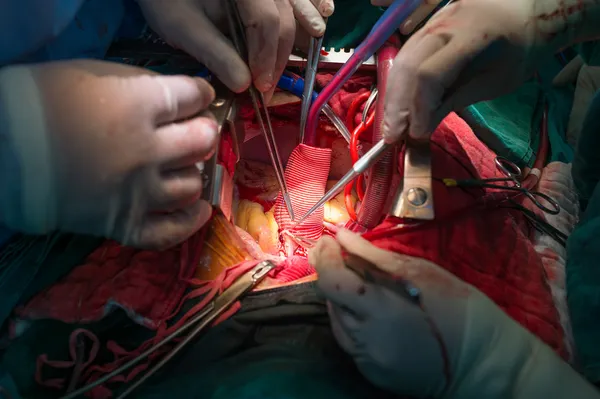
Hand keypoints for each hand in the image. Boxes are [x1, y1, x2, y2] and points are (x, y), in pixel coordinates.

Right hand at [0, 60, 216, 248]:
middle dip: (203, 132)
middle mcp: (145, 150)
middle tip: (195, 132)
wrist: (0, 149)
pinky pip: (169, 232)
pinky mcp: (122, 223)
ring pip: (191, 185)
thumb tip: (179, 97)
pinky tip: (199, 210)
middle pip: (201, 141)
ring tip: (184, 167)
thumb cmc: (41, 102)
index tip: (199, 98)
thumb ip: (140, 85)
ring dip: (192, 173)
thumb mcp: (93, 75)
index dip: (200, 96)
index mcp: (138, 106)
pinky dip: (189, 222)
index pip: (192, 97)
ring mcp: (137, 191)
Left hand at [138, 0, 332, 94]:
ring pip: (293, 0)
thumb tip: (243, 84)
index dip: (266, 56)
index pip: (266, 21)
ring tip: (316, 36)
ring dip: (306, 19)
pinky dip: (307, 1)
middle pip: (283, 15)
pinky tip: (324, 7)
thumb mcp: (182, 26)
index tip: (260, 86)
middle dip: (279, 53)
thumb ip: (214, 53)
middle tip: (269, 84)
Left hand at [309, 230, 551, 397]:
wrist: (484, 366)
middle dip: (333, 276)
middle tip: (344, 258)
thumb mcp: (420, 273)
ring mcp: (368, 362)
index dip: (324, 258)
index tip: (328, 242)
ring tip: (361, 285)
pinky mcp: (373, 374)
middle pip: (331, 302)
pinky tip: (371, 314)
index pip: (331, 282)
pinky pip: (351, 343)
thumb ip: (375, 257)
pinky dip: (354, 324)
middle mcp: (367, 341)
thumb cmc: (460, 311)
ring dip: (343, 300)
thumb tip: (342, 237)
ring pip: (338, 324)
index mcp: (381, 310)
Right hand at [382, 0, 554, 142]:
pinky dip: (398, 84)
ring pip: (400, 62)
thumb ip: (456, 100)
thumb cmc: (520, 50)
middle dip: (397, 106)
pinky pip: (405, 56)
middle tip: (393, 136)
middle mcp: (444, 25)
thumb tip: (422, 129)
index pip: (429, 76)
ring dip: (393, 97)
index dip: (419, 108)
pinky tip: (398, 105)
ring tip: (392, 125)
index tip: (417, 134)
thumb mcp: (496, 82)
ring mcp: (432, 22)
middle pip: (407, 67)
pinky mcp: (426, 26)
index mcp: (471, 38)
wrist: (526, 12)